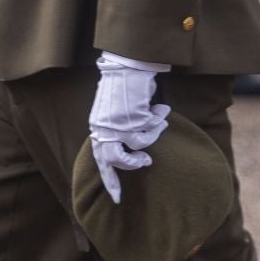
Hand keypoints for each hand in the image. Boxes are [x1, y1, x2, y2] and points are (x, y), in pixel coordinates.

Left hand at [88, 52, 170, 204]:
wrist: (127, 65)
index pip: (100, 156)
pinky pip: (147, 133)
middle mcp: (103, 128)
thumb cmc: (125, 85)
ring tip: (156, 134)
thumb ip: (122, 128)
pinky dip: (156, 125)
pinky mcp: (129, 120)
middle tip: (128, 186)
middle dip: (120, 175)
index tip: (115, 195)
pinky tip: (161, 113)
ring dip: (146, 146)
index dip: (108, 177)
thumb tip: (136, 145)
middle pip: (110, 161)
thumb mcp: (118, 110)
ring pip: (133, 149)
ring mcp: (116, 125)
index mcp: (98, 126)